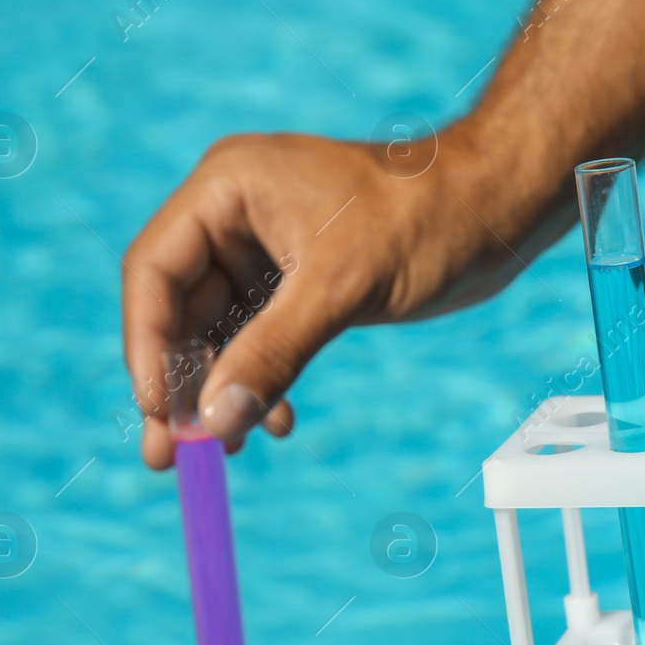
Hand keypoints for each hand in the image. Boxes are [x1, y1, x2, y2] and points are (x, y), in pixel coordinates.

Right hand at [121, 124, 553, 468]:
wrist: (498, 208)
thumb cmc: (427, 220)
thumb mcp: (340, 290)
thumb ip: (271, 355)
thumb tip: (212, 422)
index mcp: (228, 186)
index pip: (155, 270)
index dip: (146, 345)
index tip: (157, 412)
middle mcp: (237, 212)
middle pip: (179, 307)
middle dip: (180, 382)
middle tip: (168, 457)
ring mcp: (268, 246)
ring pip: (219, 329)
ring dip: (222, 390)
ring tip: (221, 453)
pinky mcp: (302, 277)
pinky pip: (260, 336)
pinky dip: (262, 379)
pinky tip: (276, 423)